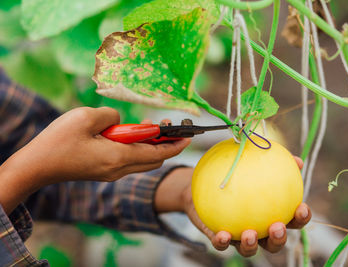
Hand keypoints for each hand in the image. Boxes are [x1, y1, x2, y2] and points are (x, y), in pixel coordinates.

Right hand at [0, 107, 189, 212]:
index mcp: (119, 157)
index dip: (176, 144)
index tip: (188, 135)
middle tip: (168, 126)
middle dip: (166, 144)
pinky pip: (130, 161)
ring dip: (150, 146)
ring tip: (148, 127)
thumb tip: (121, 121)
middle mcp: (119, 169)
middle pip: (154, 159)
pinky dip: (137, 149)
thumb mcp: (87, 117)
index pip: (158, 152)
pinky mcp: (104, 172)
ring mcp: (111, 173)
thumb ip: (112, 116)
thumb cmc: (59, 141)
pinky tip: (128, 135)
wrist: (38, 166)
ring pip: (143, 161)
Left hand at [155, 157, 310, 256]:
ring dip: (251, 245)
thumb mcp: (253, 163)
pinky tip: (222, 235)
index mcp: (271, 214)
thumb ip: (274, 162)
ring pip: (249, 249)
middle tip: (277, 227)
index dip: (301, 218)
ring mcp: (238, 236)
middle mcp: (258, 229)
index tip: (302, 208)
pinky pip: (221, 244)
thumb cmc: (235, 172)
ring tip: (249, 235)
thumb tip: (297, 160)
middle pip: (274, 242)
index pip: (292, 220)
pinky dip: (222, 242)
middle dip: (279, 239)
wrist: (203, 183)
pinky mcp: (219, 238)